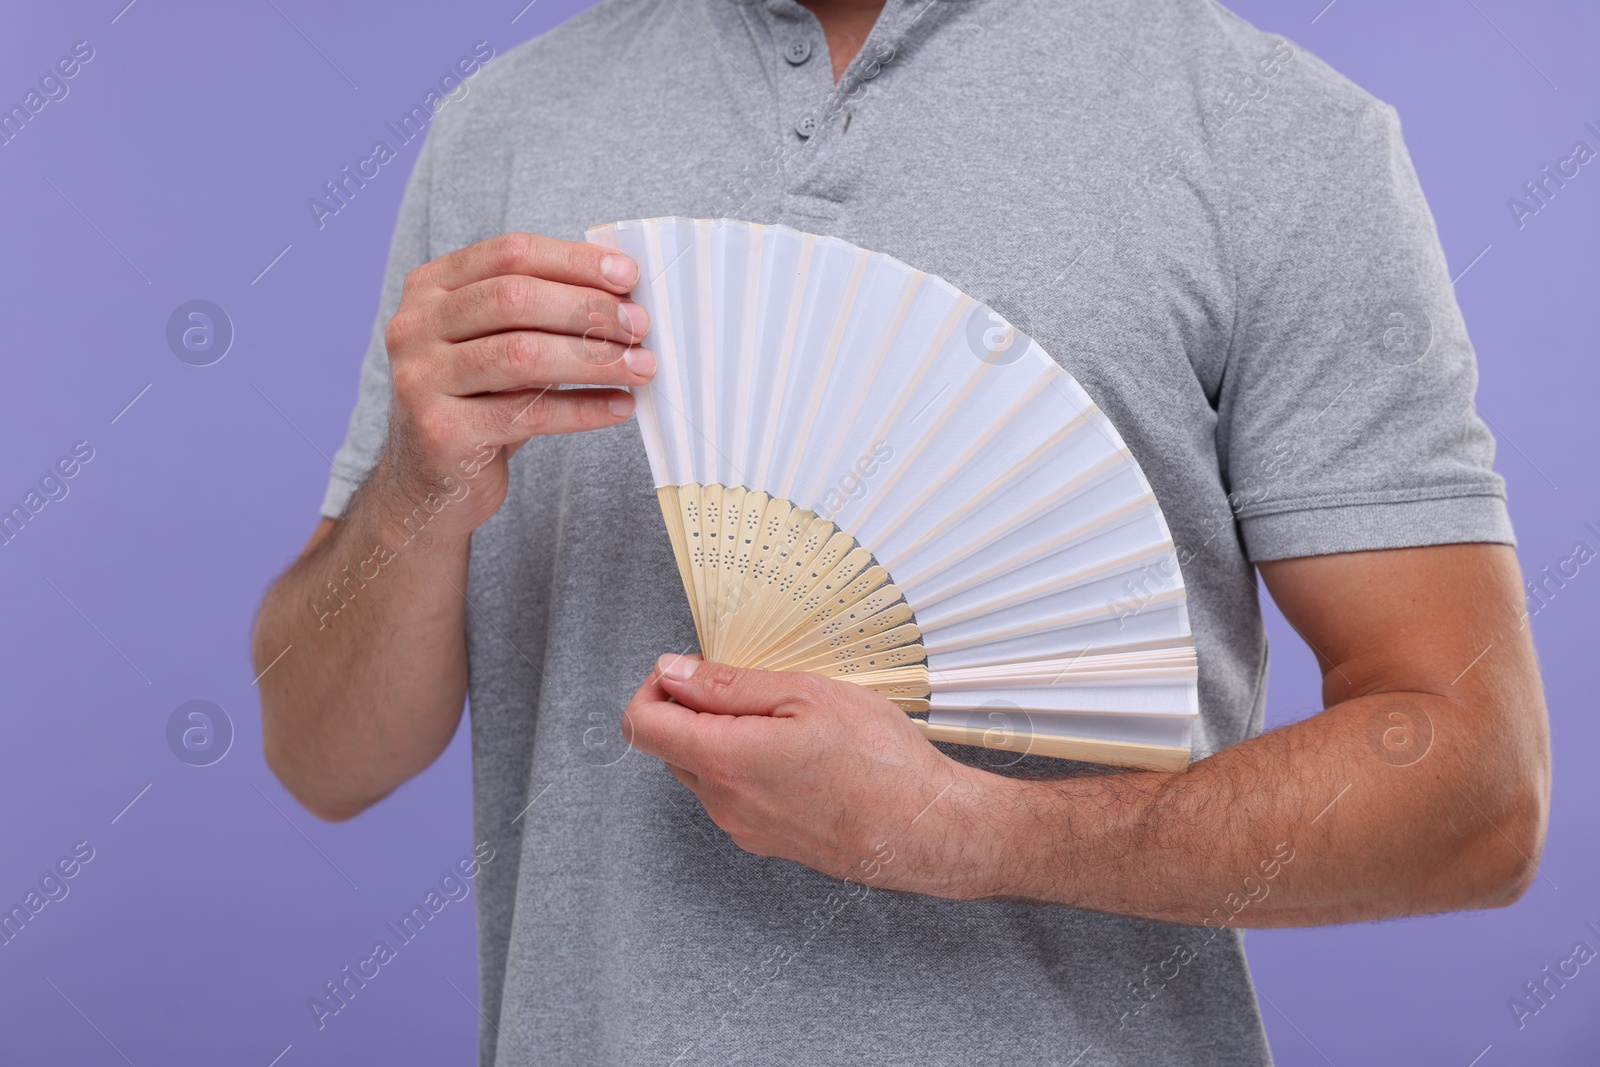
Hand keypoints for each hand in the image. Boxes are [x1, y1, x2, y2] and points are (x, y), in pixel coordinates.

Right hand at [373, 232, 654, 539]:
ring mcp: (421, 379)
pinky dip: (584, 409)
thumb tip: (624, 295)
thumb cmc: (479, 400)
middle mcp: (414, 326)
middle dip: (588, 309)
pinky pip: (529, 414)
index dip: (574, 261)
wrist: (432, 480)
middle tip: (640, 326)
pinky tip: (620, 406)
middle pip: (515, 299)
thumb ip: (540, 312)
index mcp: (430, 287)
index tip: (629, 277)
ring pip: (522, 355)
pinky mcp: (442, 432)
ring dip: (594, 359)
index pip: (510, 254)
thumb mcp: (497, 342)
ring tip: (642, 366)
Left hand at [623, 654, 997, 897]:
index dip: (655, 686)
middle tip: (751, 687)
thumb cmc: (879, 760)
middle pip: (670, 746)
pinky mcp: (766, 840)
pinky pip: (734, 793)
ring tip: (786, 720)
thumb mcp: (805, 695)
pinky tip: (799, 752)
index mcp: (724, 760)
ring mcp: (743, 827)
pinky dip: (749, 765)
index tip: (690, 669)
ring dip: (725, 737)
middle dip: (694, 708)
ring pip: (703, 769)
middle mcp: (723, 802)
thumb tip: (673, 672)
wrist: (926, 828)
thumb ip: (727, 684)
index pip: (641, 724)